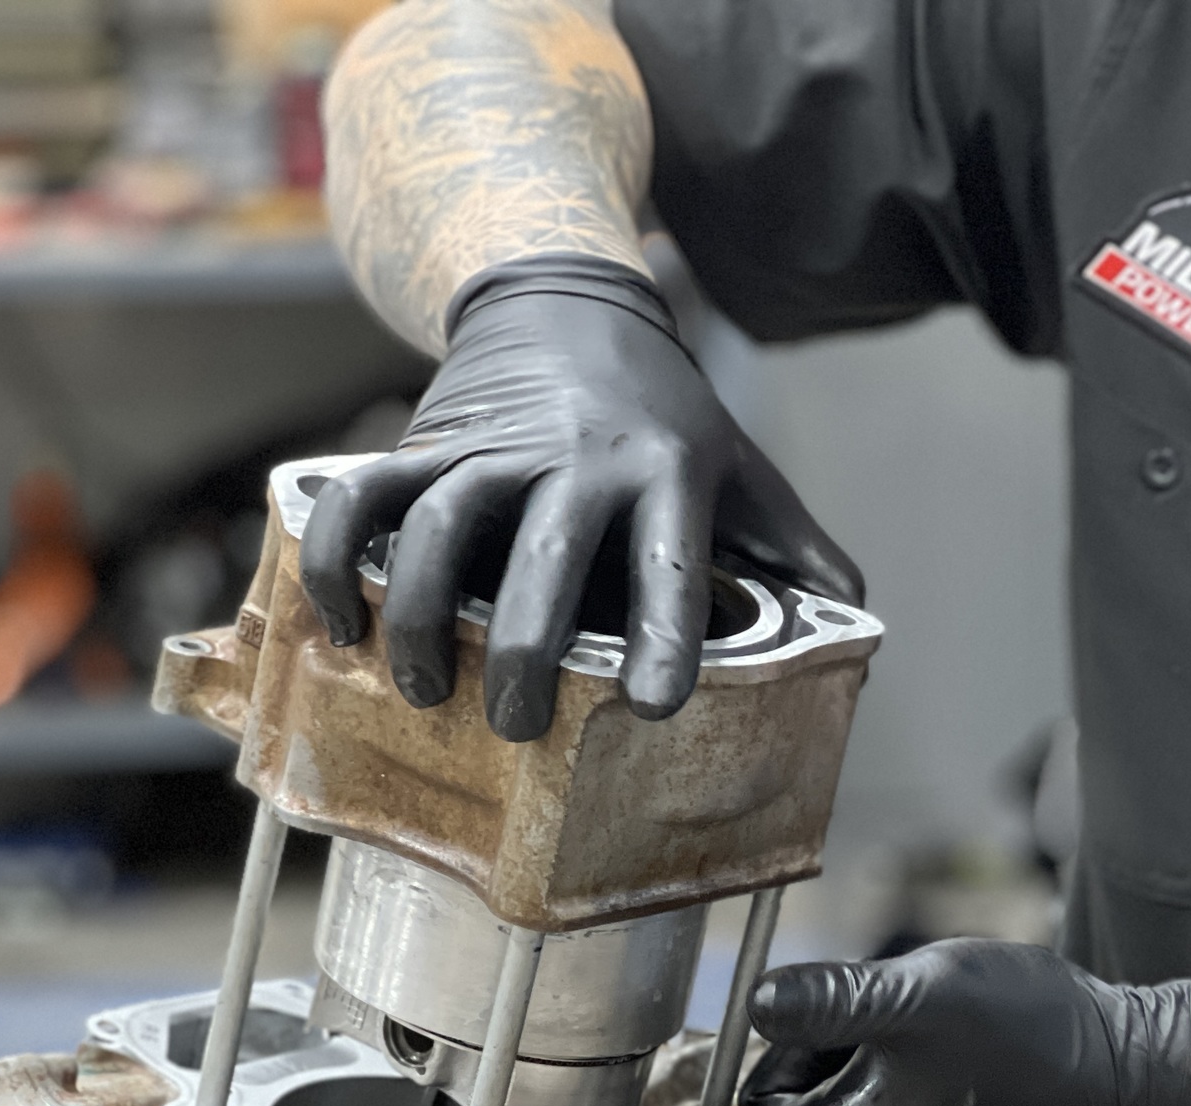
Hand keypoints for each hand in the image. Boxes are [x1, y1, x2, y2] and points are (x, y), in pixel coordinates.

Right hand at [299, 254, 860, 738]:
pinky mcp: (424, 442)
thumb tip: (856, 619)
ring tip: (422, 689)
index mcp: (665, 475)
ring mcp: (491, 448)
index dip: (664, 636)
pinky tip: (339, 628)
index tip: (652, 703)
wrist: (567, 298)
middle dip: (523, 650)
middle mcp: (576, 460)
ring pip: (434, 528)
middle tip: (514, 723)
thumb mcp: (744, 464)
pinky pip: (360, 498)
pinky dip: (334, 559)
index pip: (669, 564)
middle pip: (541, 558)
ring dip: (419, 616)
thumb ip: (796, 545)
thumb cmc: (665, 409)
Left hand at [585, 940, 1190, 1105]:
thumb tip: (756, 1005)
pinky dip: (854, 1083)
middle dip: (774, 1087)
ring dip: (827, 1074)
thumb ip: (833, 1001)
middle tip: (832, 1037)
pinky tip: (912, 1047)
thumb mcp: (925, 996)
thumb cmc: (1031, 1036)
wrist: (1125, 1069)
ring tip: (900, 1030)